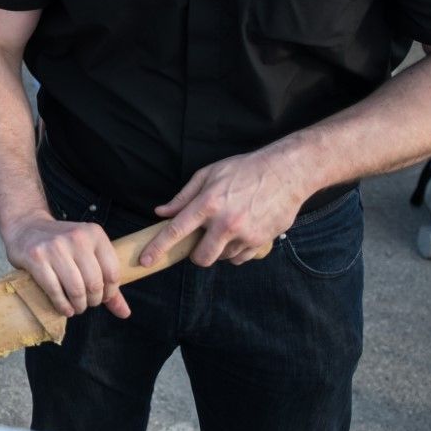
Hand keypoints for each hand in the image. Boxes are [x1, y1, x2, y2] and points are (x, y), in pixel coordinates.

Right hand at [2, 214, 129, 318]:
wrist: (26, 227)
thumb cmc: (61, 244)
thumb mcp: (87, 254)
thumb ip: (107, 281)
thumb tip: (125, 313)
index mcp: (94, 233)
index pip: (112, 272)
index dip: (110, 292)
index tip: (102, 297)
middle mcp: (77, 237)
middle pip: (94, 283)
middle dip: (93, 300)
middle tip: (87, 303)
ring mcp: (55, 246)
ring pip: (76, 289)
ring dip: (78, 305)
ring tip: (76, 307)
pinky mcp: (37, 257)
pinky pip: (54, 290)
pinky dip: (62, 305)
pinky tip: (64, 308)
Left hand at [143, 149, 308, 269]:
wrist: (286, 173)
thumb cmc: (244, 170)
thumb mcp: (209, 174)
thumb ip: (183, 197)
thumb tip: (161, 212)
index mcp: (207, 203)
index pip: (175, 231)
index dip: (157, 248)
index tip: (145, 261)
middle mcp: (224, 222)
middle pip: (200, 258)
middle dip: (196, 255)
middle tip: (201, 242)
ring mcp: (244, 234)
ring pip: (221, 258)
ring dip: (219, 249)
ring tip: (228, 227)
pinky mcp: (260, 242)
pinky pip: (239, 259)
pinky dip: (236, 251)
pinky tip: (241, 233)